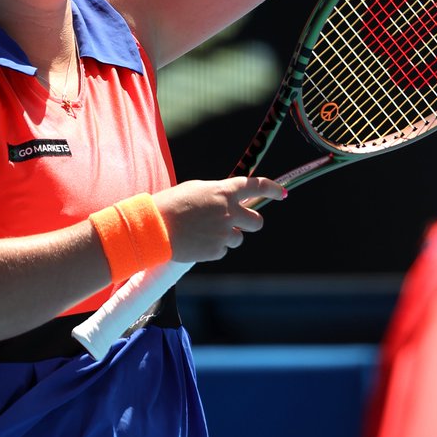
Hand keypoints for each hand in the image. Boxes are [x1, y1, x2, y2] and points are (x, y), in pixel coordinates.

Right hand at [154, 176, 284, 263]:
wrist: (154, 228)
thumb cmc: (171, 204)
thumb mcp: (196, 190)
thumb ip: (218, 194)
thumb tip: (230, 200)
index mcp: (224, 191)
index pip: (256, 186)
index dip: (272, 189)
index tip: (281, 193)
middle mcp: (229, 211)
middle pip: (256, 221)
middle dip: (250, 222)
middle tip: (238, 223)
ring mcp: (224, 232)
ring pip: (239, 238)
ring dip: (227, 236)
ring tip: (204, 232)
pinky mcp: (217, 250)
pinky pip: (223, 250)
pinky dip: (214, 248)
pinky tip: (197, 242)